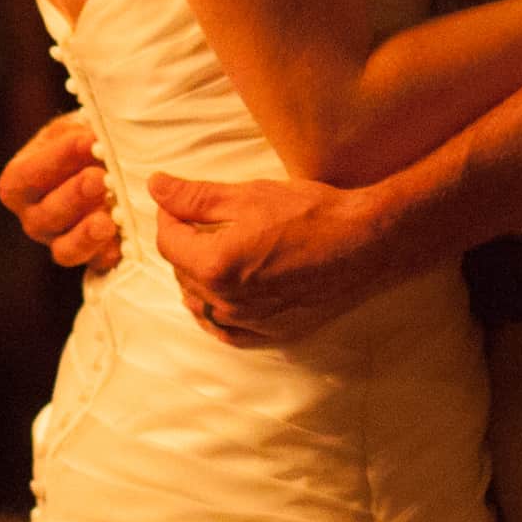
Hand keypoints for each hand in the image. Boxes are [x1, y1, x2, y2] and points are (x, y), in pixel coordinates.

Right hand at [0, 113, 118, 276]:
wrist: (102, 165)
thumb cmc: (80, 144)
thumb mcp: (73, 129)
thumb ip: (79, 133)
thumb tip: (96, 137)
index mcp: (18, 184)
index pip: (25, 176)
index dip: (56, 160)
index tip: (88, 140)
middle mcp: (33, 218)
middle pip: (44, 216)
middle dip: (73, 196)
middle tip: (99, 178)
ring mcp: (59, 241)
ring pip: (65, 249)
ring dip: (87, 234)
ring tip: (109, 219)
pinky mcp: (89, 258)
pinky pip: (96, 264)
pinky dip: (109, 254)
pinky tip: (123, 241)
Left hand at [150, 171, 408, 346]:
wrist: (366, 244)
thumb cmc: (311, 214)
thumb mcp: (249, 196)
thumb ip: (196, 197)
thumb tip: (155, 187)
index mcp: (216, 265)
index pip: (169, 243)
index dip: (167, 217)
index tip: (175, 202)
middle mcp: (228, 302)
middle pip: (182, 273)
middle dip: (183, 244)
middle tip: (196, 220)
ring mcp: (251, 323)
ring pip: (201, 305)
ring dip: (197, 278)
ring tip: (212, 252)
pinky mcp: (274, 334)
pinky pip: (229, 332)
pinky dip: (218, 315)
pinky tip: (224, 297)